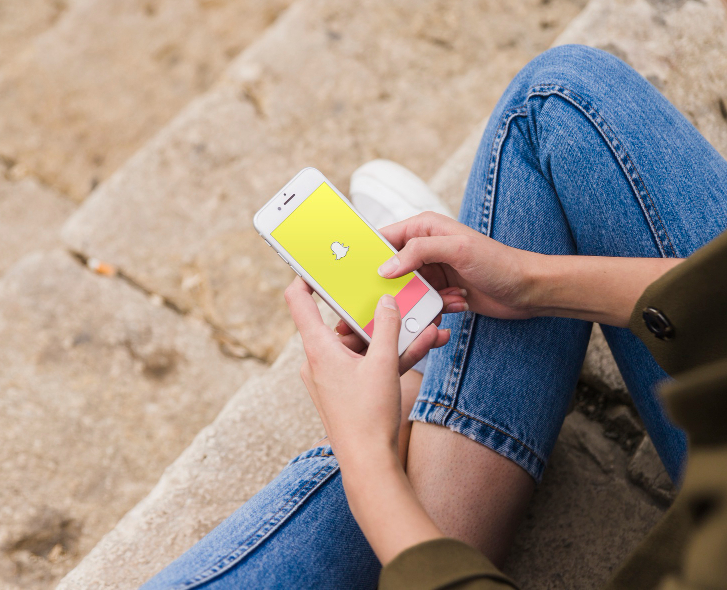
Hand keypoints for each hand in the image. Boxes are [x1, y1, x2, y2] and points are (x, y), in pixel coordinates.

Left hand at [285, 278, 445, 462]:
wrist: (369, 464)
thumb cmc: (368, 417)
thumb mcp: (384, 364)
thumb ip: (387, 327)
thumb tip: (386, 301)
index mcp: (318, 349)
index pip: (299, 300)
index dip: (306, 277)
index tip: (322, 261)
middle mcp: (319, 360)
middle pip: (343, 322)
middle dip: (376, 310)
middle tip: (396, 292)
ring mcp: (333, 376)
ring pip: (364, 344)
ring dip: (394, 334)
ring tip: (427, 323)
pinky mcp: (348, 389)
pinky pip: (370, 363)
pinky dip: (393, 355)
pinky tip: (425, 343)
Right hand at [377, 211, 538, 319]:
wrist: (528, 290)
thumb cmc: (499, 262)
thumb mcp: (458, 249)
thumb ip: (419, 252)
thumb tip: (386, 267)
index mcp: (424, 228)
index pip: (385, 238)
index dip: (368, 256)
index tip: (354, 275)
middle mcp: (425, 249)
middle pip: (391, 270)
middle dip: (391, 288)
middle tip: (388, 302)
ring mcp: (433, 272)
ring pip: (407, 292)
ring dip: (419, 301)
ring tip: (443, 299)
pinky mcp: (442, 292)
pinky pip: (424, 305)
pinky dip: (436, 310)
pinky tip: (459, 303)